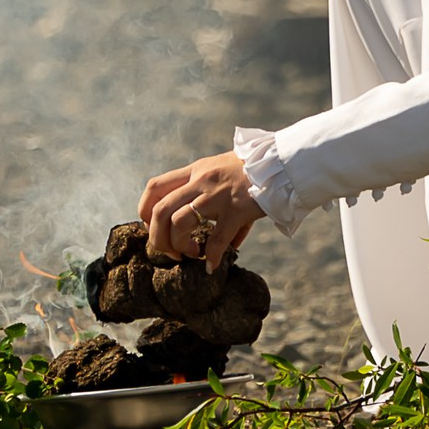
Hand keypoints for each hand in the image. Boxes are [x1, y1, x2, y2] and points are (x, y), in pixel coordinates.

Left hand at [138, 151, 260, 266]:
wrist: (283, 162)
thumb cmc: (256, 169)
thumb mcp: (226, 172)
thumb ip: (215, 201)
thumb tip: (223, 245)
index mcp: (195, 171)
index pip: (154, 187)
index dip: (145, 211)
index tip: (155, 228)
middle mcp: (201, 181)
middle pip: (159, 210)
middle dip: (157, 237)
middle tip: (170, 251)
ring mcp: (217, 195)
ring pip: (179, 222)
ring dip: (179, 245)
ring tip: (191, 254)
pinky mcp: (237, 210)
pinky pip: (218, 239)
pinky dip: (212, 256)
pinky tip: (212, 266)